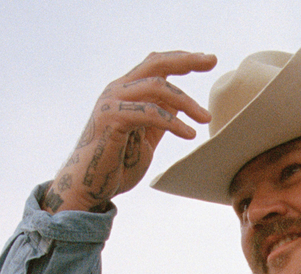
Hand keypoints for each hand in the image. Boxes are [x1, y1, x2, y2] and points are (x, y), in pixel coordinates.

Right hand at [43, 51, 216, 213]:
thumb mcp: (145, 138)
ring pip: (156, 87)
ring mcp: (112, 102)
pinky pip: (149, 113)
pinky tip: (190, 135)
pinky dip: (173, 123)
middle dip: (187, 61)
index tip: (208, 59)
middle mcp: (117, 90)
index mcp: (125, 91)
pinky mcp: (111, 119)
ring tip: (205, 119)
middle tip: (212, 60)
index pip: (155, 64)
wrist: (87, 186)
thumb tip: (179, 106)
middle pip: (156, 64)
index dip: (181, 59)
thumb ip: (159, 120)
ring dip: (186, 102)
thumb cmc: (116, 166)